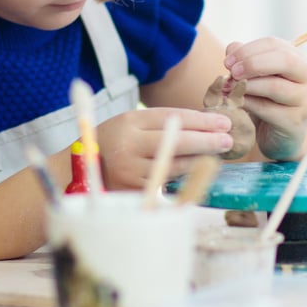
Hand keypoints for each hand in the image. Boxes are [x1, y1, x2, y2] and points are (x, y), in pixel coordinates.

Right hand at [95, 107, 233, 189]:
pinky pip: (165, 181)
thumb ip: (159, 125)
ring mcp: (131, 169)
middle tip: (227, 139)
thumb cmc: (113, 143)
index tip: (223, 121)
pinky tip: (196, 170)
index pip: (172, 117)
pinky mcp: (133, 189)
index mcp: (130, 121)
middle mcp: (129, 144)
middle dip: (206, 140)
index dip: (201, 120)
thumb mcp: (130, 125)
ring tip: (216, 154)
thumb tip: (202, 126)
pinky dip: (183, 175)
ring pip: (174, 164)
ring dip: (199, 159)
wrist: (79, 169)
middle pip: (176, 140)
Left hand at [223, 36, 306, 159]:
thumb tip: (233, 48)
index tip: (227, 62)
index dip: (248, 50)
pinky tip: (238, 103)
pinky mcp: (295, 120)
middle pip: (284, 60)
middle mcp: (306, 77)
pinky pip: (268, 109)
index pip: (273, 44)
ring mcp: (304, 99)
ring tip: (231, 89)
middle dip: (252, 63)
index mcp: (297, 59)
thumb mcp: (255, 77)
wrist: (276, 135)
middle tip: (232, 72)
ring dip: (248, 86)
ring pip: (275, 86)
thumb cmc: (265, 100)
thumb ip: (244, 59)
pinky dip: (249, 104)